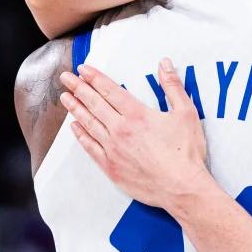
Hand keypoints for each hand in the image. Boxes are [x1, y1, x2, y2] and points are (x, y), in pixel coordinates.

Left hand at [60, 62, 213, 209]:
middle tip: (66, 78)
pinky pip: (90, 148)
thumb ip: (173, 87)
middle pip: (94, 104)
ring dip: (75, 109)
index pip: (110, 90)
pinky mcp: (111, 167)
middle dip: (78, 88)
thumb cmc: (186, 153)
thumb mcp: (186, 113)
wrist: (181, 188)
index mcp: (137, 115)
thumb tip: (164, 64)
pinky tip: (75, 127)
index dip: (95, 78)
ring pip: (89, 124)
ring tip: (65, 98)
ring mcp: (113, 149)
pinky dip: (81, 136)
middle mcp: (120, 129)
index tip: (83, 69)